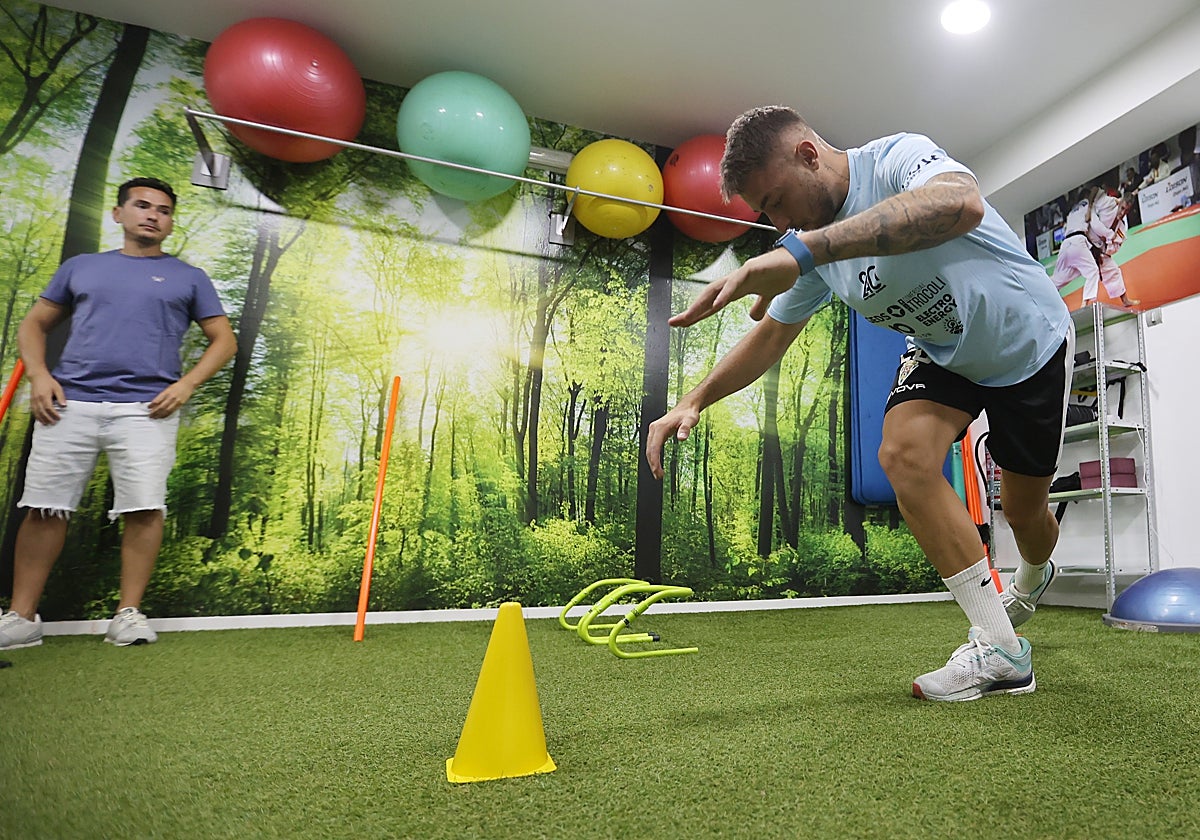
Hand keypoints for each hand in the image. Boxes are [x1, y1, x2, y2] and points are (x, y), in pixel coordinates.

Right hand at [28, 373, 64, 424]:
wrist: (37, 377)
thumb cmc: (49, 382)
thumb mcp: (57, 388)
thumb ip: (60, 397)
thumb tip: (64, 406)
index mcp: (44, 396)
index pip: (48, 408)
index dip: (54, 414)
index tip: (59, 418)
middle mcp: (37, 400)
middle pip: (42, 412)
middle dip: (48, 419)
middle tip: (54, 423)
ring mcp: (33, 401)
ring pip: (36, 413)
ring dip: (42, 419)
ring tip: (47, 424)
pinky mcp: (31, 401)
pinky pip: (33, 411)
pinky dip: (37, 416)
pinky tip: (40, 420)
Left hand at [148, 380, 195, 417]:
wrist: (187, 385)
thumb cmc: (176, 386)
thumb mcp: (167, 389)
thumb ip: (162, 395)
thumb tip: (155, 403)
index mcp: (166, 392)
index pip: (157, 400)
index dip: (152, 405)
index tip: (148, 408)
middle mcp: (170, 397)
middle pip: (161, 407)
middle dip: (155, 412)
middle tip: (150, 416)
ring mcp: (176, 402)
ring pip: (166, 410)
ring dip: (160, 415)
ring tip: (155, 417)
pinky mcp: (180, 404)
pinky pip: (172, 411)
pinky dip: (166, 415)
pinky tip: (163, 417)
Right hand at [645, 402, 701, 479]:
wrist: (686, 407)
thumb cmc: (689, 414)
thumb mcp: (690, 421)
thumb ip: (686, 429)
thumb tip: (682, 438)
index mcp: (660, 427)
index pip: (654, 448)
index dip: (655, 462)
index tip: (658, 472)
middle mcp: (654, 428)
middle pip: (649, 450)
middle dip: (652, 464)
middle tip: (658, 477)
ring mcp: (654, 430)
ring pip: (649, 448)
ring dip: (652, 461)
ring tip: (658, 473)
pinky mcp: (656, 432)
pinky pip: (652, 446)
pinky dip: (653, 456)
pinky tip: (657, 464)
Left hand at [669, 248, 800, 328]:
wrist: (797, 260)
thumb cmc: (780, 274)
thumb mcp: (768, 296)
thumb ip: (759, 306)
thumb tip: (753, 317)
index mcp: (735, 289)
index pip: (711, 303)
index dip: (697, 314)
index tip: (681, 324)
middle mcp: (734, 281)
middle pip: (707, 296)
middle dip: (691, 310)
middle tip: (674, 323)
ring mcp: (742, 274)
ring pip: (716, 289)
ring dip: (701, 303)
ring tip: (689, 317)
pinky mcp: (752, 269)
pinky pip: (735, 282)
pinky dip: (725, 293)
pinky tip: (717, 305)